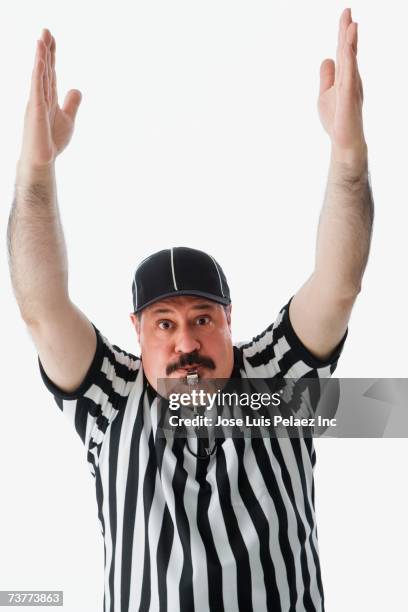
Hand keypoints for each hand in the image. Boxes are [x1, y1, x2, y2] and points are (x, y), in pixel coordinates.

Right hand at [19, 29, 81, 168]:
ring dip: (40, 57)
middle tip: (46, 30)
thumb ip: (72, 103)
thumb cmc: (52, 141)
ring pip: (39, 76)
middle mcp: (41, 97)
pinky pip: (37, 89)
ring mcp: (37, 103)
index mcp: (49, 97)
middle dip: (45, 50)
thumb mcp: (68, 118)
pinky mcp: (36, 111)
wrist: (43, 159)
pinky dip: (38, 75)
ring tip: (41, 39)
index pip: (50, 71)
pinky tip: (40, 62)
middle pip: (44, 69)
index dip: (52, 55)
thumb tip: (76, 88)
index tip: (52, 38)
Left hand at [318, 8, 366, 165]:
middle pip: (348, 51)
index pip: (344, 51)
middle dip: (347, 31)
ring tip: (351, 24)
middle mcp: (351, 78)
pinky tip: (346, 49)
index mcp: (345, 77)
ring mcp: (351, 87)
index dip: (344, 34)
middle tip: (347, 10)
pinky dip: (347, 61)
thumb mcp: (325, 94)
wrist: (344, 141)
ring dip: (350, 42)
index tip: (346, 15)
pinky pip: (348, 76)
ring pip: (350, 60)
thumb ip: (327, 77)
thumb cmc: (336, 119)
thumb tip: (327, 58)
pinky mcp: (348, 97)